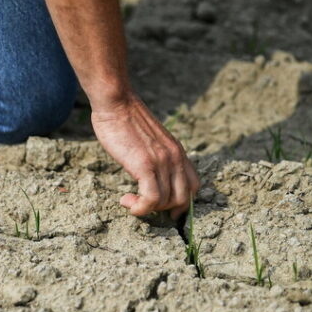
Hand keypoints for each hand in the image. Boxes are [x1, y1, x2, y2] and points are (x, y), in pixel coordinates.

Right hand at [91, 93, 200, 217]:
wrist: (116, 102)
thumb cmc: (126, 119)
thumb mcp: (151, 139)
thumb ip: (157, 155)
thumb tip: (150, 174)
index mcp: (178, 152)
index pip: (194, 186)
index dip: (182, 203)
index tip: (163, 207)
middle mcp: (175, 158)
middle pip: (184, 199)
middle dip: (164, 209)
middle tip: (143, 204)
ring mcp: (162, 161)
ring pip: (166, 202)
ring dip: (146, 209)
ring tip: (129, 201)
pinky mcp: (146, 165)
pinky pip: (151, 199)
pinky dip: (140, 208)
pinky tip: (127, 202)